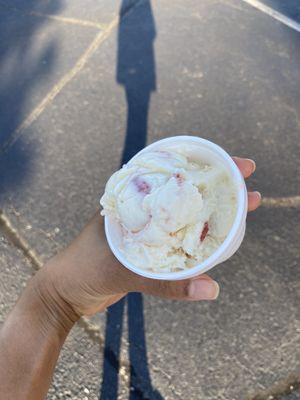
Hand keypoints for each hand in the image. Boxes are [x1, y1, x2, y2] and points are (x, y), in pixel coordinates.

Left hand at [34, 157, 260, 324]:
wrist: (63, 292)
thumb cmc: (84, 270)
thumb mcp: (126, 271)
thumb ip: (168, 282)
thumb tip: (213, 289)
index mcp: (133, 196)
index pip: (176, 173)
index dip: (210, 167)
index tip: (240, 166)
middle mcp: (142, 206)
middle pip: (186, 191)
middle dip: (218, 188)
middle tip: (250, 187)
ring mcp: (146, 226)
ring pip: (184, 213)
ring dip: (211, 211)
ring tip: (242, 211)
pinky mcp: (147, 246)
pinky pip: (178, 236)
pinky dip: (197, 235)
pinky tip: (216, 237)